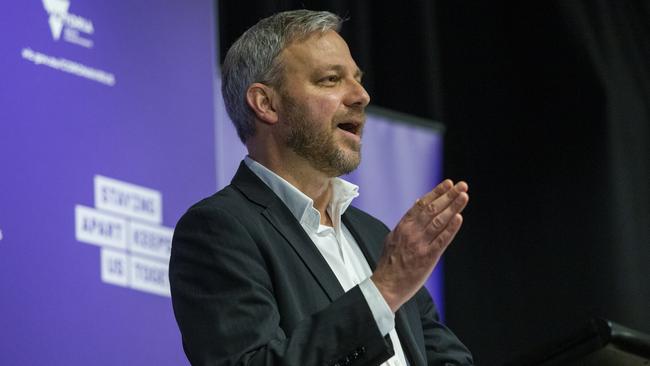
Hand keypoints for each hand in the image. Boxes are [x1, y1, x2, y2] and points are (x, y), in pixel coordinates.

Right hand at [371, 180, 468, 311]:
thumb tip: (416, 204)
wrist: (386, 285)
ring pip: (439, 221)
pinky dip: (451, 228)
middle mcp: (411, 232)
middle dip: (448, 195)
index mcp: (402, 226)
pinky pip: (442, 240)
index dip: (436, 192)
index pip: (422, 204)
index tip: (448, 184)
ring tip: (464, 196)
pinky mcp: (428, 257)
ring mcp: (420, 244)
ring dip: (453, 207)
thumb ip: (406, 222)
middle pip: (432, 209)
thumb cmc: (389, 263)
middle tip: (462, 185)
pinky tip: (459, 218)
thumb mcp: (392, 237)